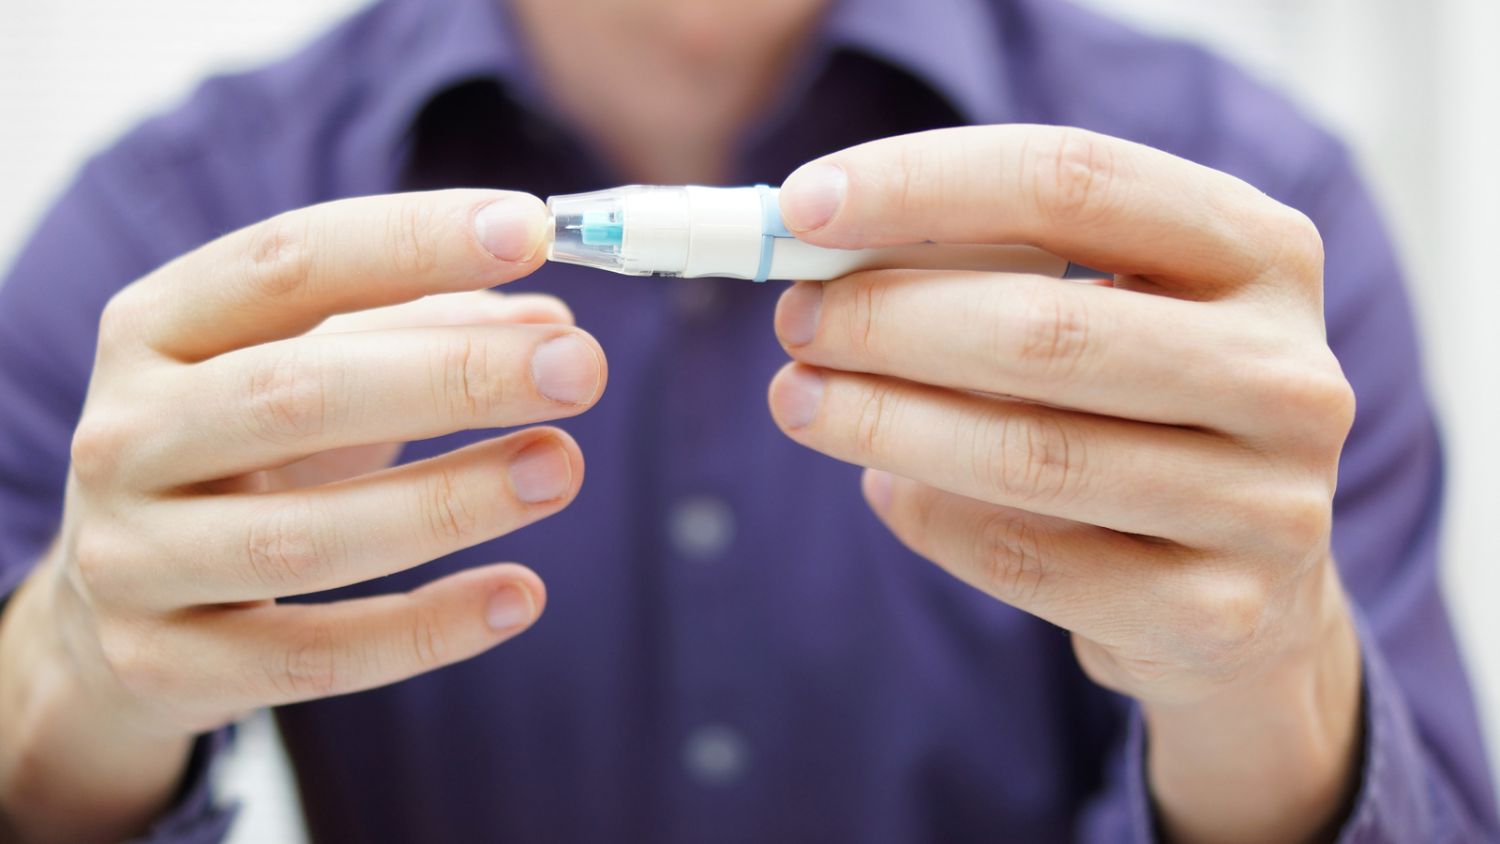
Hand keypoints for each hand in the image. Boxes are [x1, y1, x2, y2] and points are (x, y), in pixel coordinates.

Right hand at [0, 190, 605, 841]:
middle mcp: (124, 434)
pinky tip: (521, 594)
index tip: (535, 231)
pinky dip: (425, 629)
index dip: (411, 242)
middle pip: (295, 395)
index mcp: (154, 329)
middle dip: (453, 377)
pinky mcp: (162, 666)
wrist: (105, 614)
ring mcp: (131, 559)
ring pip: (304, 538)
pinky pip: (314, 654)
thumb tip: (553, 313)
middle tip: (579, 367)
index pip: (283, 263)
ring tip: (563, 468)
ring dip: (452, 502)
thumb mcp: (304, 369)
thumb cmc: (236, 455)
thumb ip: (421, 332)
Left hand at [768, 127, 1361, 842]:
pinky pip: (1026, 560)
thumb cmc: (1142, 414)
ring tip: (801, 400)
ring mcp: (1269, 503)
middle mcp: (1289, 373)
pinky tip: (885, 486)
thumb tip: (823, 252)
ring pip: (1030, 455)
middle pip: (1048, 328)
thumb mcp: (1106, 310)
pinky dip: (931, 518)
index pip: (1073, 181)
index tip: (803, 207)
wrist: (1248, 593)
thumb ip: (989, 269)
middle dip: (889, 320)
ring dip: (884, 423)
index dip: (922, 186)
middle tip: (796, 322)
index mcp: (1261, 253)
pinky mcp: (1220, 612)